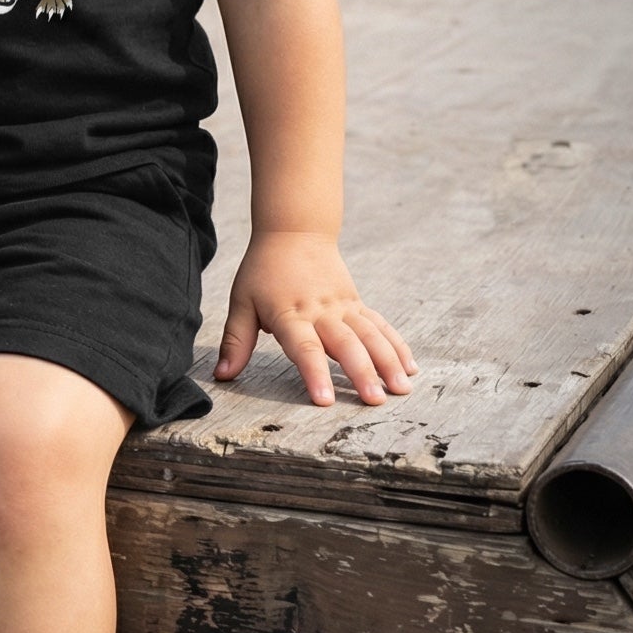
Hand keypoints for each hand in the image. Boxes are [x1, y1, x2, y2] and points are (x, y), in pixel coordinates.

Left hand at [214, 233, 416, 408]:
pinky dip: (396, 345)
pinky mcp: (357, 303)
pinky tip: (410, 367)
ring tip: (401, 389)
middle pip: (345, 345)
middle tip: (374, 401)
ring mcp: (343, 306)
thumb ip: (235, 341)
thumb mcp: (241, 301)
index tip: (324, 400)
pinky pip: (380, 325)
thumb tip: (222, 375)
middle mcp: (321, 311)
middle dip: (361, 374)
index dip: (314, 373)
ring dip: (388, 362)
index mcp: (290, 313)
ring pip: (371, 336)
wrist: (295, 231)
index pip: (304, 348)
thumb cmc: (263, 270)